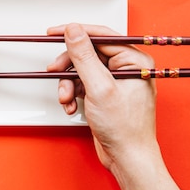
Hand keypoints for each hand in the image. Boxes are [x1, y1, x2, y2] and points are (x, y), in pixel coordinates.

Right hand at [46, 23, 157, 169]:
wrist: (127, 158)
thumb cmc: (125, 129)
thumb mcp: (99, 87)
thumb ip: (84, 56)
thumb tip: (73, 31)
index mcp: (135, 61)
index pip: (101, 36)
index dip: (75, 33)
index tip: (55, 32)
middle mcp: (127, 68)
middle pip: (87, 53)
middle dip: (69, 66)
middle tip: (56, 71)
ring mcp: (116, 81)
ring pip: (81, 70)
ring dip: (68, 83)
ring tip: (66, 97)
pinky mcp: (105, 93)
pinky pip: (82, 84)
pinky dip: (72, 93)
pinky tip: (71, 105)